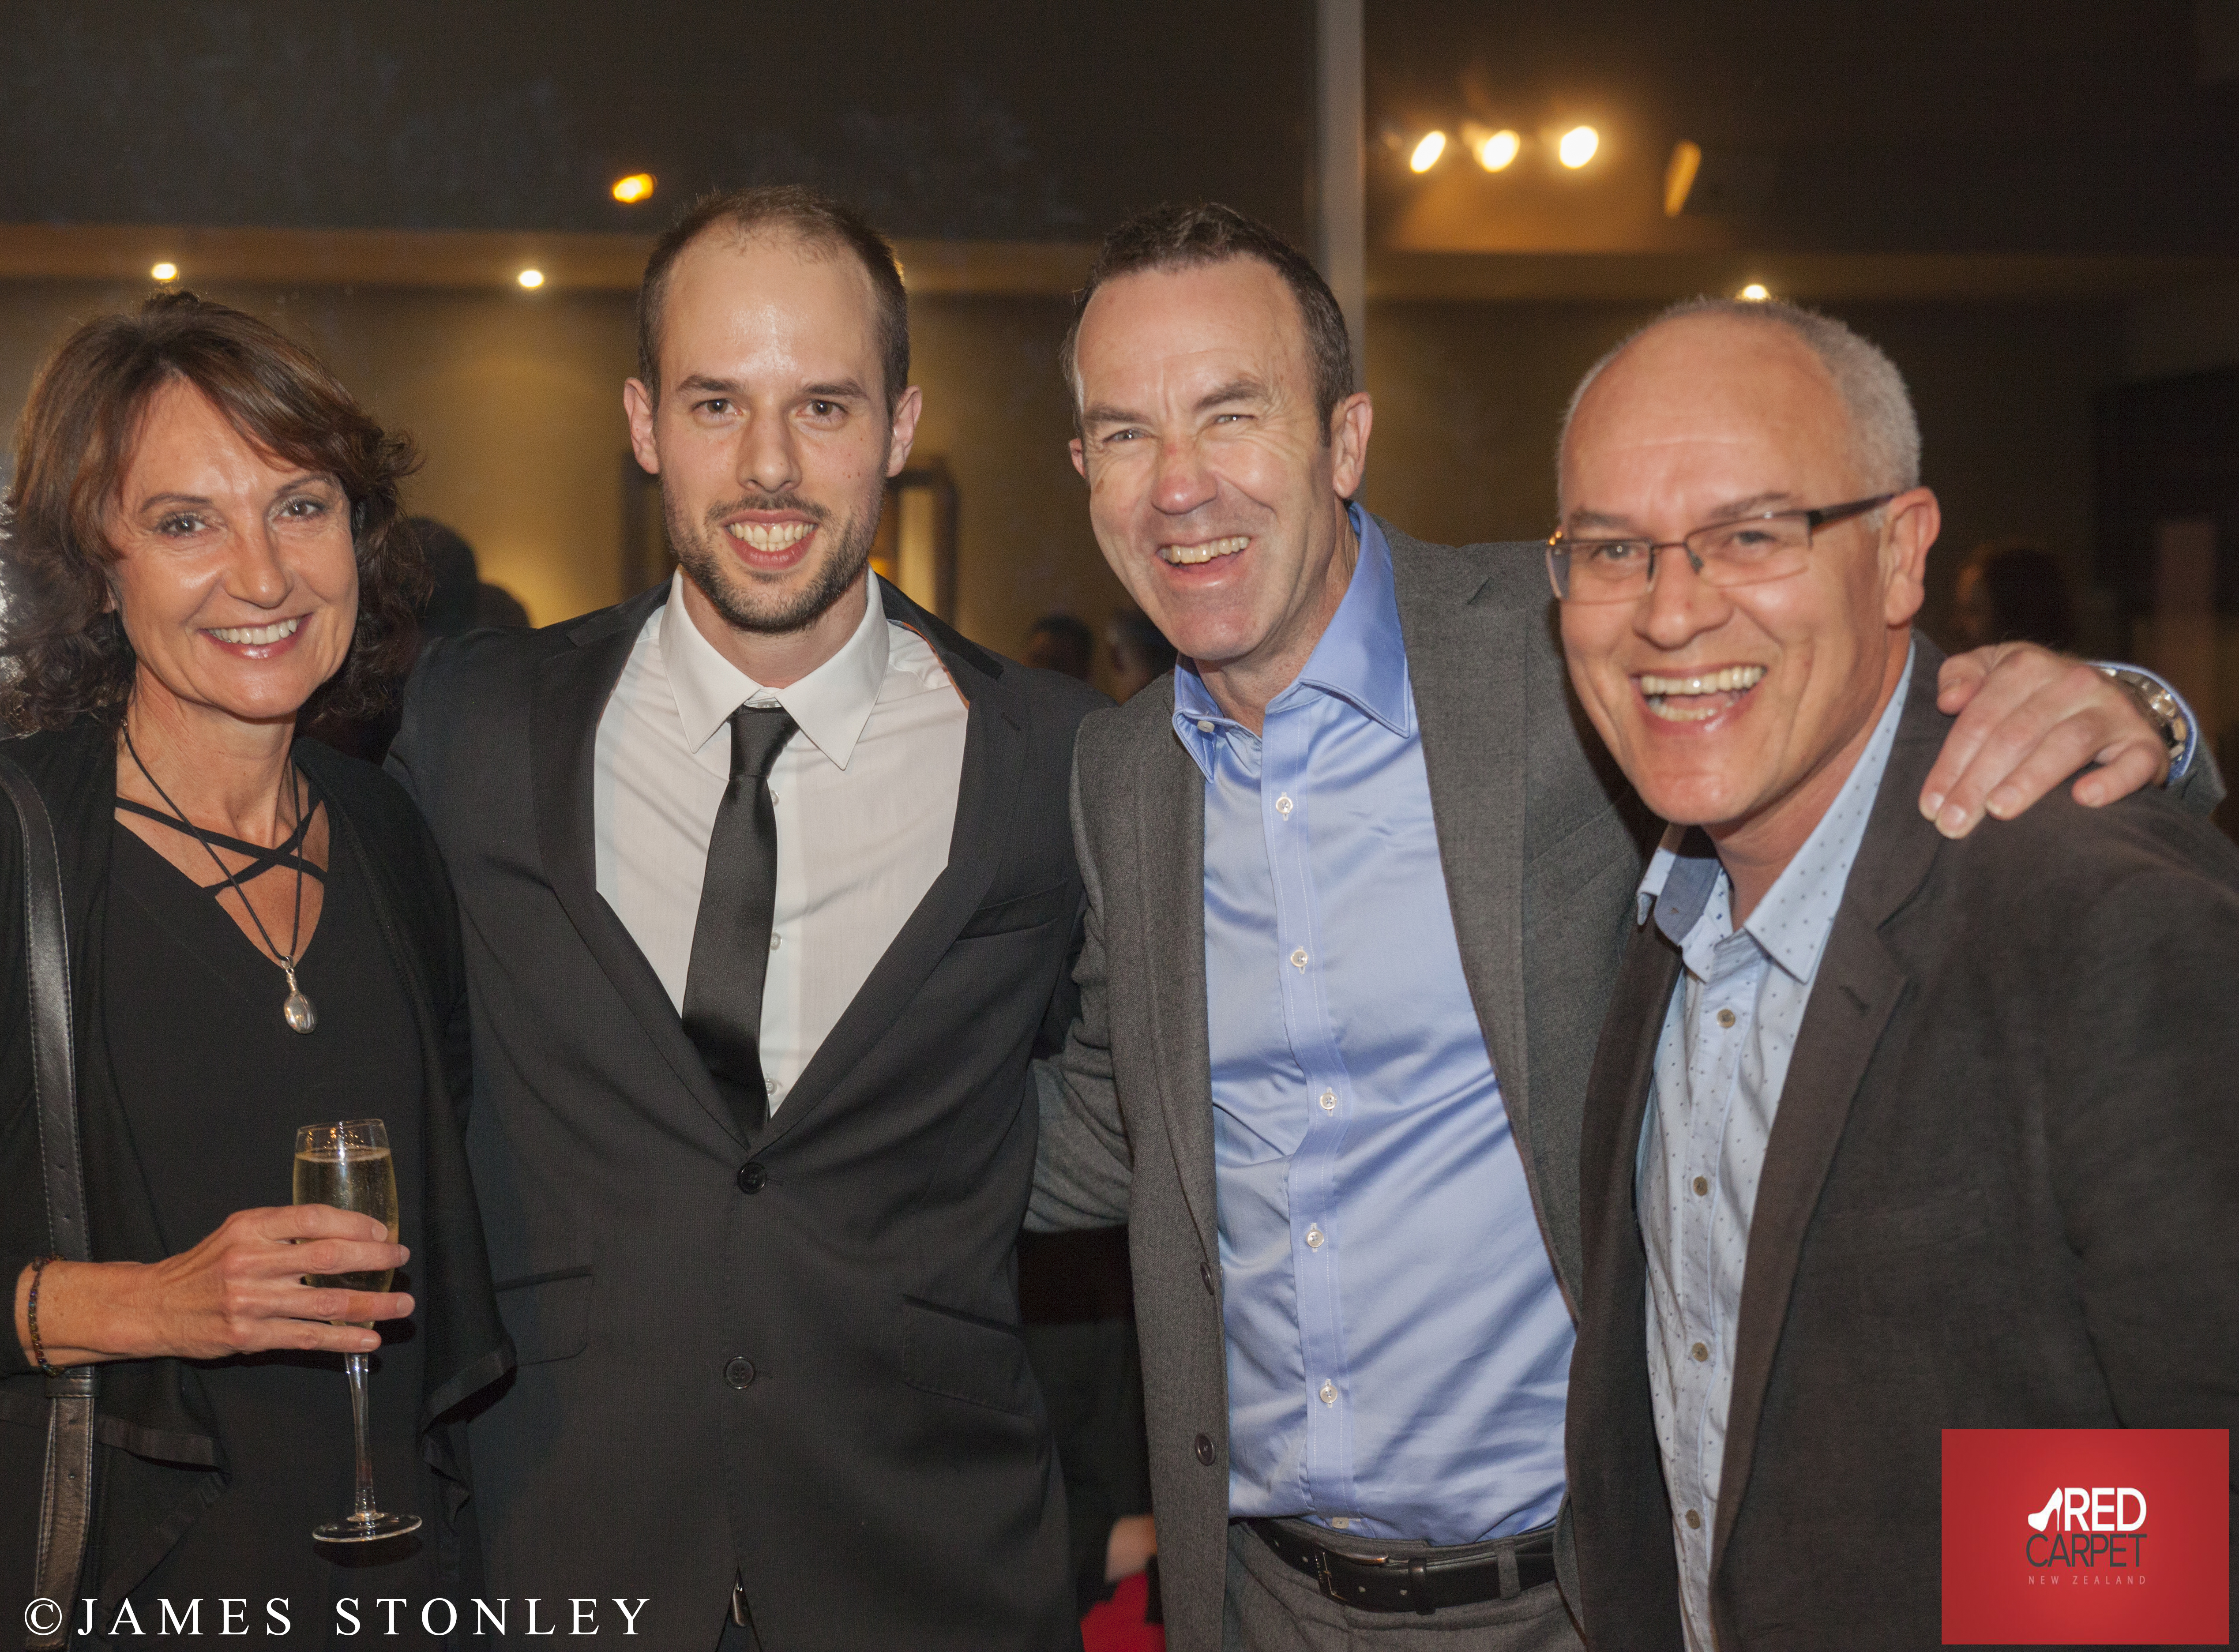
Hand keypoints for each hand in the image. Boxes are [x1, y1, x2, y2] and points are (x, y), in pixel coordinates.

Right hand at [14, 1204, 412, 1366]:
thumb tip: (348, 1231)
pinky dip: (344, 1339)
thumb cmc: (206, 1266)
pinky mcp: (249, 1336)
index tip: (382, 1232)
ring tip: (402, 1305)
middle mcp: (250, 1261)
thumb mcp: (238, 1232)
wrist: (154, 1306)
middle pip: (328, 1257)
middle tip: (402, 1260)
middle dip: (375, 1259)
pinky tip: (370, 1340)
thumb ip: (284, 1229)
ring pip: (325, 1302)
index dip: (356, 1223)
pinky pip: (307, 1337)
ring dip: (372, 1304)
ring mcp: (250, 1301)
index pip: (314, 1218)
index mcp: (250, 1227)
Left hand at [1920, 644, 2169, 837]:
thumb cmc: (2032, 694)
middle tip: (1952, 823)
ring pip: (2068, 744)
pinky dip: (2112, 780)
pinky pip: (2134, 761)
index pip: (1980, 718)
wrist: (2110, 698)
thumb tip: (1948, 700)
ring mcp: (2113, 711)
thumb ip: (1961, 675)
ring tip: (1998, 810)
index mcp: (2028, 665)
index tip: (1930, 805)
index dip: (1951, 762)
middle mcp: (2073, 682)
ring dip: (2030, 780)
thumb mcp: (1993, 670)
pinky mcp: (2144, 743)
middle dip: (1978, 781)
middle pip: (2016, 734)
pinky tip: (2084, 800)